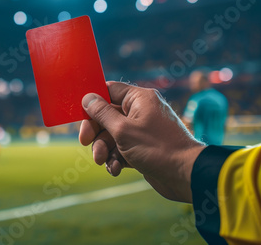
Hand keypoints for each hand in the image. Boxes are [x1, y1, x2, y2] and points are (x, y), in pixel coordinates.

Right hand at [79, 82, 204, 202]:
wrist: (185, 176)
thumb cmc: (156, 148)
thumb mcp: (122, 130)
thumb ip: (101, 113)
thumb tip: (88, 97)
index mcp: (139, 99)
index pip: (109, 90)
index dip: (93, 102)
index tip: (80, 115)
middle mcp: (141, 111)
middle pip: (107, 116)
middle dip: (96, 132)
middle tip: (85, 142)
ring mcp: (142, 130)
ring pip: (112, 135)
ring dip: (103, 149)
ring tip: (103, 161)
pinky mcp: (142, 148)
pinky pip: (121, 149)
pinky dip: (115, 159)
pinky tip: (116, 169)